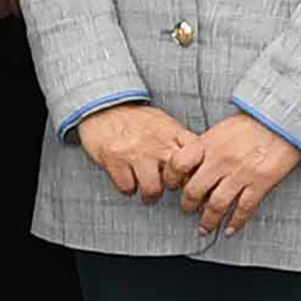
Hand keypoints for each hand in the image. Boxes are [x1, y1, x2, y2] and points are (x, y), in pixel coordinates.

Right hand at [74, 100, 198, 200]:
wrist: (103, 107)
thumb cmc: (135, 119)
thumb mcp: (163, 123)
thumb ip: (179, 140)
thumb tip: (197, 161)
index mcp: (172, 132)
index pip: (196, 155)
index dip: (196, 170)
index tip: (190, 176)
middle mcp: (157, 143)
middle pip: (178, 178)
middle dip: (173, 186)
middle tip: (166, 184)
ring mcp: (136, 153)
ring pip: (153, 189)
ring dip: (150, 193)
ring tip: (147, 188)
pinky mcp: (115, 160)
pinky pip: (128, 188)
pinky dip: (128, 188)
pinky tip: (128, 179)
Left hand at [180, 111, 300, 239]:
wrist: (283, 121)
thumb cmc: (254, 122)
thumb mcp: (222, 128)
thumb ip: (207, 146)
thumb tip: (194, 163)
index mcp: (208, 144)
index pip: (178, 164)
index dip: (171, 178)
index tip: (172, 186)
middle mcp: (220, 160)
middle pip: (194, 190)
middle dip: (187, 205)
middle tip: (188, 210)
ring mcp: (240, 173)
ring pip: (216, 205)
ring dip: (208, 220)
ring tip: (205, 227)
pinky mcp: (260, 183)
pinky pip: (244, 208)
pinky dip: (235, 222)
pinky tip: (230, 229)